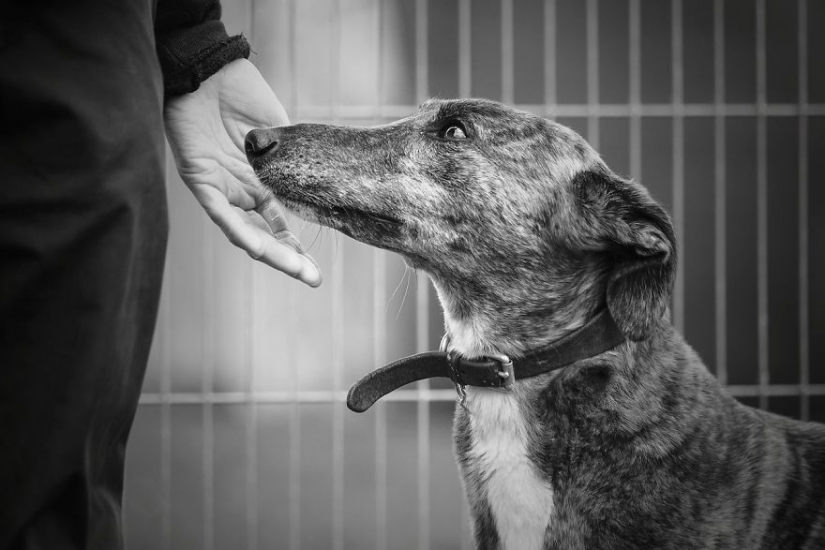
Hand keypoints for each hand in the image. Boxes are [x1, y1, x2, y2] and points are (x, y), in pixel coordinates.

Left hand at [164, 58, 320, 286]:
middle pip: (263, 235)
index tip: (316, 270)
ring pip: (243, 231)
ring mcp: (221, 188)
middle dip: (288, 260)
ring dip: (269, 253)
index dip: (295, 248)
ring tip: (295, 269)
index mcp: (260, 183)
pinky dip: (239, 230)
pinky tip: (257, 248)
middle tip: (313, 280)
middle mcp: (240, 192)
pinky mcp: (200, 178)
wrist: (213, 69)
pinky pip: (220, 212)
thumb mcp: (281, 134)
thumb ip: (293, 164)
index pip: (279, 225)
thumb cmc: (244, 94)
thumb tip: (320, 189)